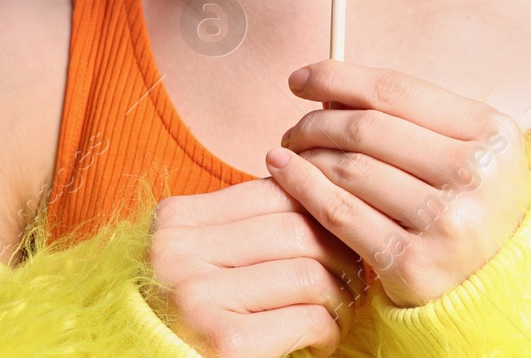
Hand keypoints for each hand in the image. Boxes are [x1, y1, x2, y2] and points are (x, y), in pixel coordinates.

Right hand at [146, 176, 366, 357]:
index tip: (343, 233)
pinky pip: (308, 318)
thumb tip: (324, 189)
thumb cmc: (190, 317)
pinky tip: (321, 341)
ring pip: (310, 273)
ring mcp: (196, 296)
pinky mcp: (223, 341)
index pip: (274, 192)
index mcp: (175, 219)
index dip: (321, 210)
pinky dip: (329, 330)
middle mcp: (177, 251)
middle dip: (341, 255)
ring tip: (340, 311)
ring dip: (341, 297)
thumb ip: (248, 225)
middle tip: (355, 277)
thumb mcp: (204, 258)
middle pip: (297, 230)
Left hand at [263, 60, 530, 307]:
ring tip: (292, 152)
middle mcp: (474, 174)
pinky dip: (302, 186)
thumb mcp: (465, 146)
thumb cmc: (469, 200)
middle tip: (294, 128)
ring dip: (307, 154)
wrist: (498, 282)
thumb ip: (408, 116)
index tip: (299, 79)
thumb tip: (328, 93)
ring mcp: (446, 222)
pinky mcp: (414, 265)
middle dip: (316, 121)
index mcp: (491, 132)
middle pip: (367, 128)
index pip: (396, 90)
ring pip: (349, 168)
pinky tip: (284, 173)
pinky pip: (341, 214)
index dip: (338, 78)